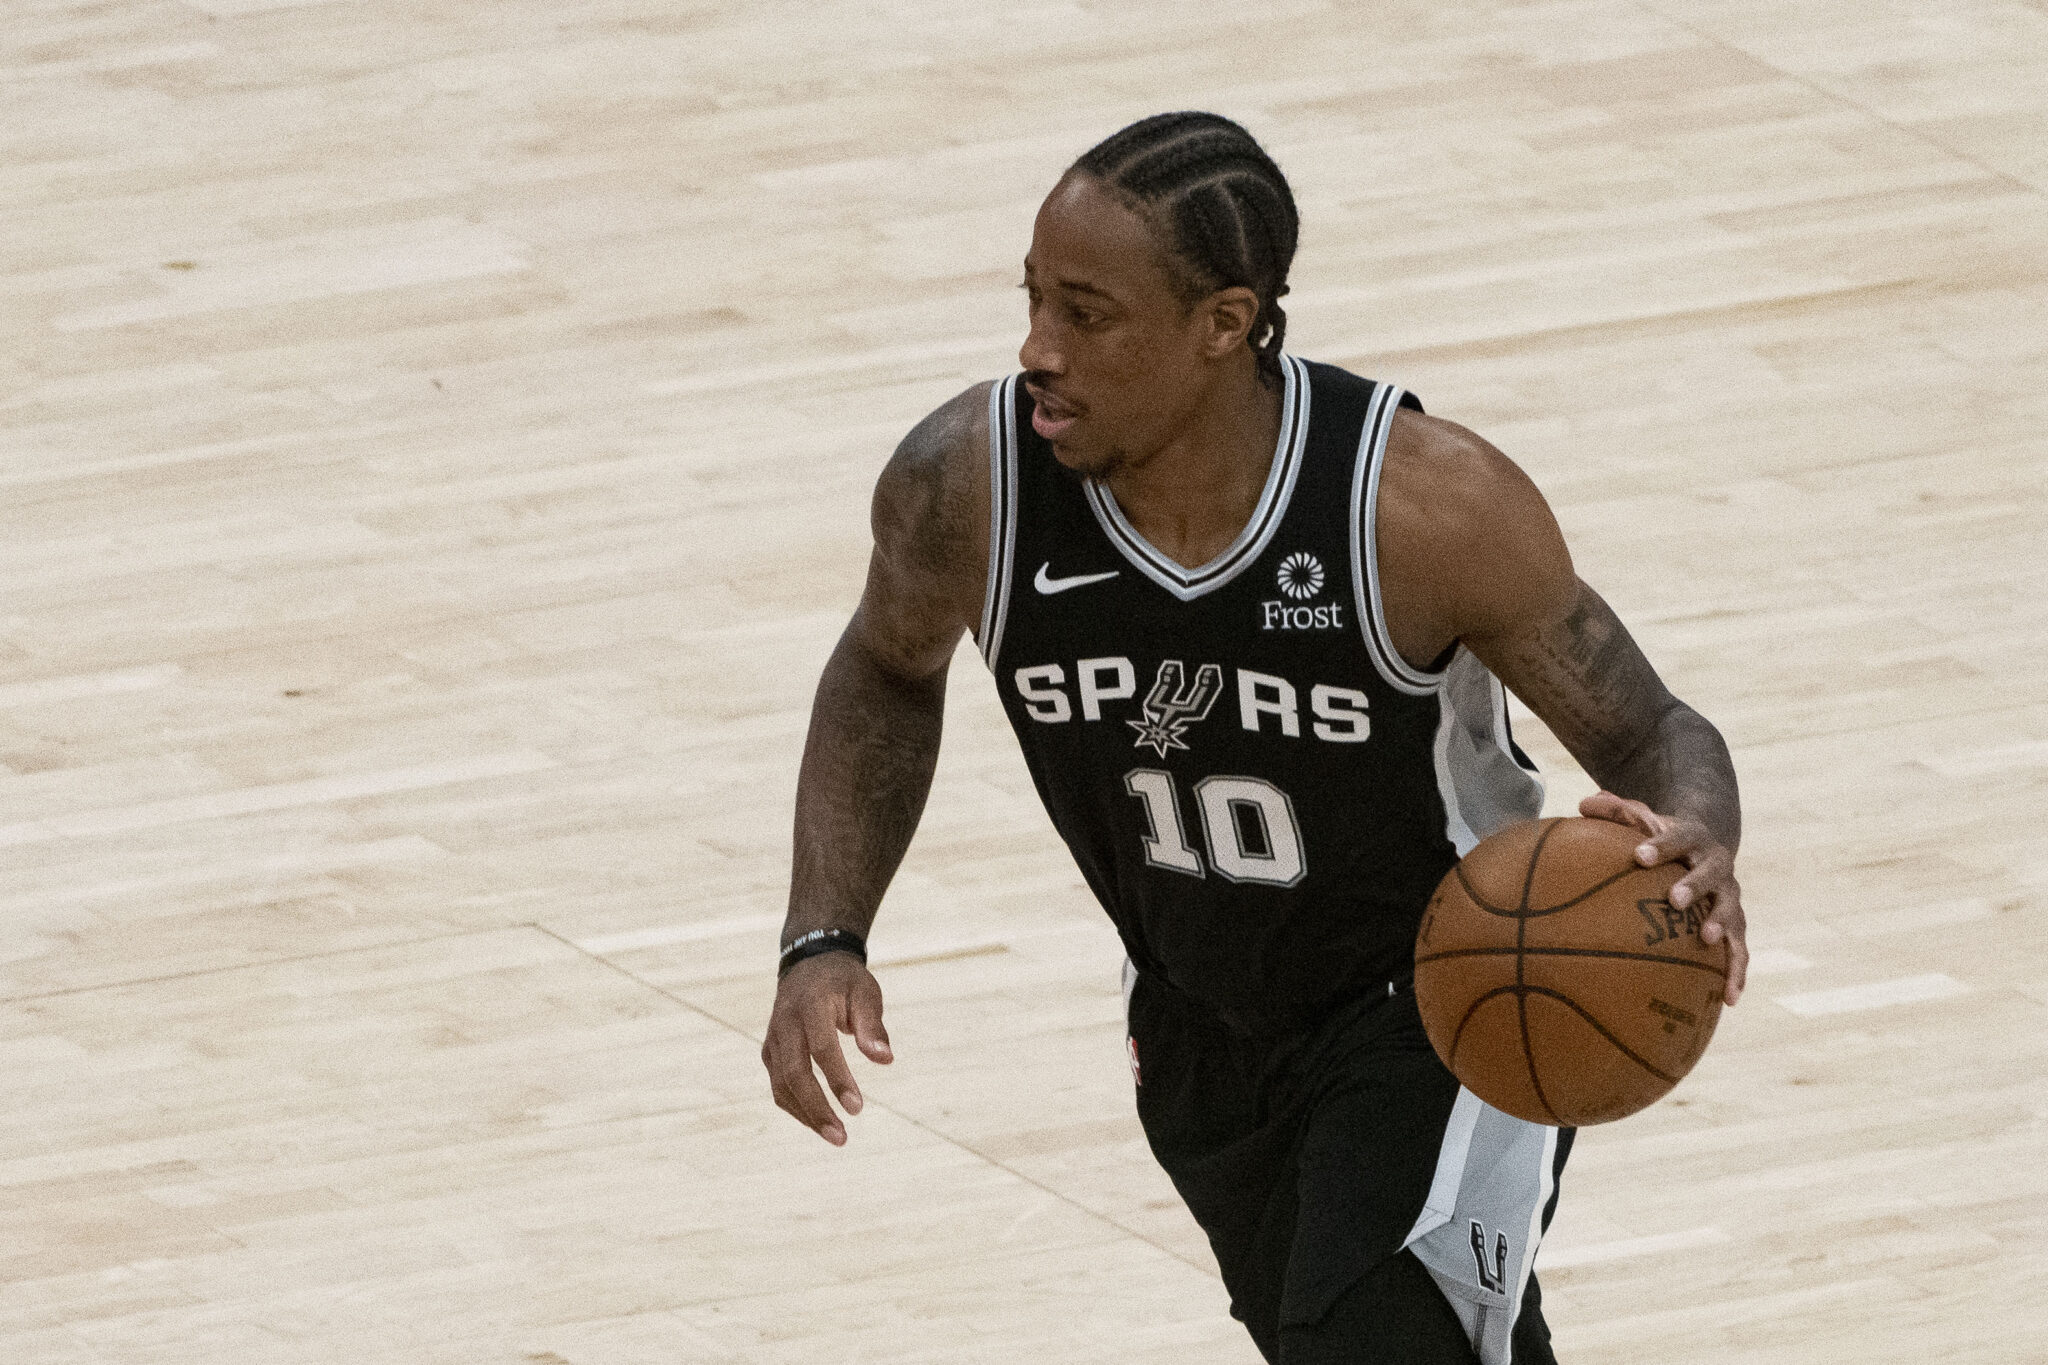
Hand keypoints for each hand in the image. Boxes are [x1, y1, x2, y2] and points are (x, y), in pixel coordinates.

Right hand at [761, 950, 892, 1145]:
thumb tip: (885, 1060)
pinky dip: (796, 1107)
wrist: (809, 964)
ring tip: (836, 1137)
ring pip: (781, 1085)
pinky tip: (818, 1121)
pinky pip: (778, 1085)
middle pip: (794, 1073)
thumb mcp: (865, 993)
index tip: (857, 1107)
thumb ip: (873, 1026)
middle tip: (842, 1137)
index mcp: (810, 1005)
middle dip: (817, 1109)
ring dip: (806, 1115)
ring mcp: (773, 1039)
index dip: (837, 1079)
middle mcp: (785, 1023)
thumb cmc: (844, 982)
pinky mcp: (769, 1052)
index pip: (821, 1047)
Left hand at [1580, 792, 1746, 1005]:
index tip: (1639, 855)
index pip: (1676, 837)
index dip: (1660, 846)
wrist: (1706, 847)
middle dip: (1693, 885)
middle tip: (1675, 899)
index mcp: (1692, 838)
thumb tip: (1583, 802)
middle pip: (1708, 873)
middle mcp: (1716, 866)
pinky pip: (1740, 950)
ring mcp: (1729, 896)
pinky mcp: (1736, 925)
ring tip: (1707, 941)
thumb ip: (1616, 812)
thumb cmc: (1660, 839)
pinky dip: (1737, 972)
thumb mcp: (1642, 819)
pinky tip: (1729, 998)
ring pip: (1731, 911)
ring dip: (1722, 925)